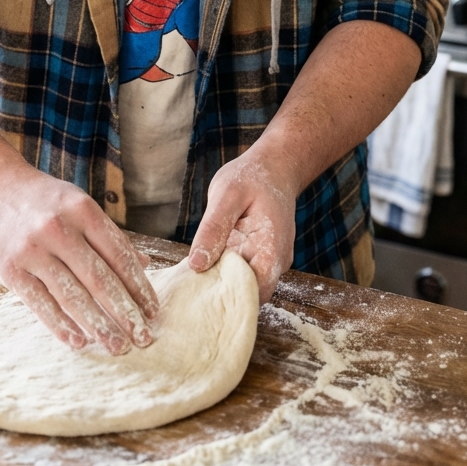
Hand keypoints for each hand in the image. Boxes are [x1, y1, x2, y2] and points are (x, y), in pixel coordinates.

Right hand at [0, 165, 159, 354]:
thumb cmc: (42, 199)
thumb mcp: (78, 203)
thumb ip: (108, 235)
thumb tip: (144, 263)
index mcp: (82, 209)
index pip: (118, 254)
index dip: (138, 286)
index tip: (153, 311)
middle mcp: (58, 228)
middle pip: (99, 278)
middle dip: (124, 312)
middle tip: (143, 338)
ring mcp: (32, 249)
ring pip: (71, 295)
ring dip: (98, 325)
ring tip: (117, 346)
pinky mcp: (9, 268)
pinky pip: (39, 303)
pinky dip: (61, 325)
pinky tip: (79, 342)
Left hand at [187, 151, 296, 302]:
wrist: (274, 167)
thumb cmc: (251, 177)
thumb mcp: (226, 195)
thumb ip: (213, 229)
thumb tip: (196, 265)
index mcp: (271, 249)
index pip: (255, 292)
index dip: (228, 298)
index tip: (200, 293)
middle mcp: (276, 262)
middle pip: (249, 294)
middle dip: (221, 294)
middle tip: (190, 287)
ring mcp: (270, 261)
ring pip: (244, 285)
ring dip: (222, 283)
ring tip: (195, 276)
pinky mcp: (260, 257)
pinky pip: (242, 272)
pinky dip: (225, 271)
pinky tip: (206, 264)